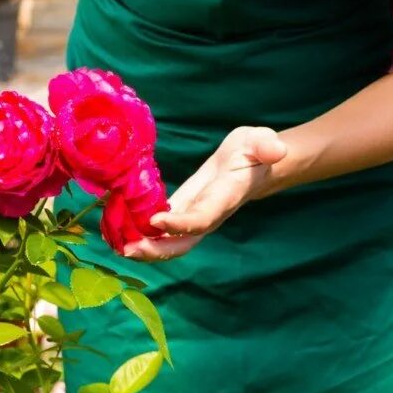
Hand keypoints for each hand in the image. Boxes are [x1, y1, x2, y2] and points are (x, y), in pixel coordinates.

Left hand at [120, 127, 287, 261]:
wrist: (254, 162)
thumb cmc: (256, 150)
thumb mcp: (262, 141)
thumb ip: (267, 146)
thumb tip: (276, 149)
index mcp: (224, 198)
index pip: (203, 218)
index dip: (181, 224)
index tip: (157, 220)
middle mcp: (209, 215)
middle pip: (183, 243)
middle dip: (156, 250)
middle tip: (128, 249)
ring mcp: (195, 217)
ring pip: (170, 242)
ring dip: (144, 247)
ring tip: (116, 244)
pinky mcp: (184, 210)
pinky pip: (162, 230)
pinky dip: (141, 233)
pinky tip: (118, 230)